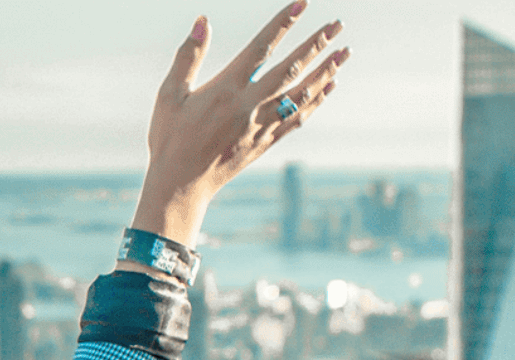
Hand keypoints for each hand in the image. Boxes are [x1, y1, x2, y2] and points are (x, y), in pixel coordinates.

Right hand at [134, 3, 348, 246]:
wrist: (180, 186)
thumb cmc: (170, 139)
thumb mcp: (169, 96)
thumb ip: (188, 57)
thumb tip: (202, 21)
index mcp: (225, 90)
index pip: (260, 48)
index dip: (282, 24)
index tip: (302, 4)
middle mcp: (249, 106)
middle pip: (291, 69)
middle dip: (316, 44)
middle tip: (338, 24)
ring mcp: (261, 125)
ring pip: (302, 93)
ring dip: (325, 71)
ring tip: (344, 52)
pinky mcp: (265, 142)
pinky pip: (298, 117)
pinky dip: (316, 100)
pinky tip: (329, 86)